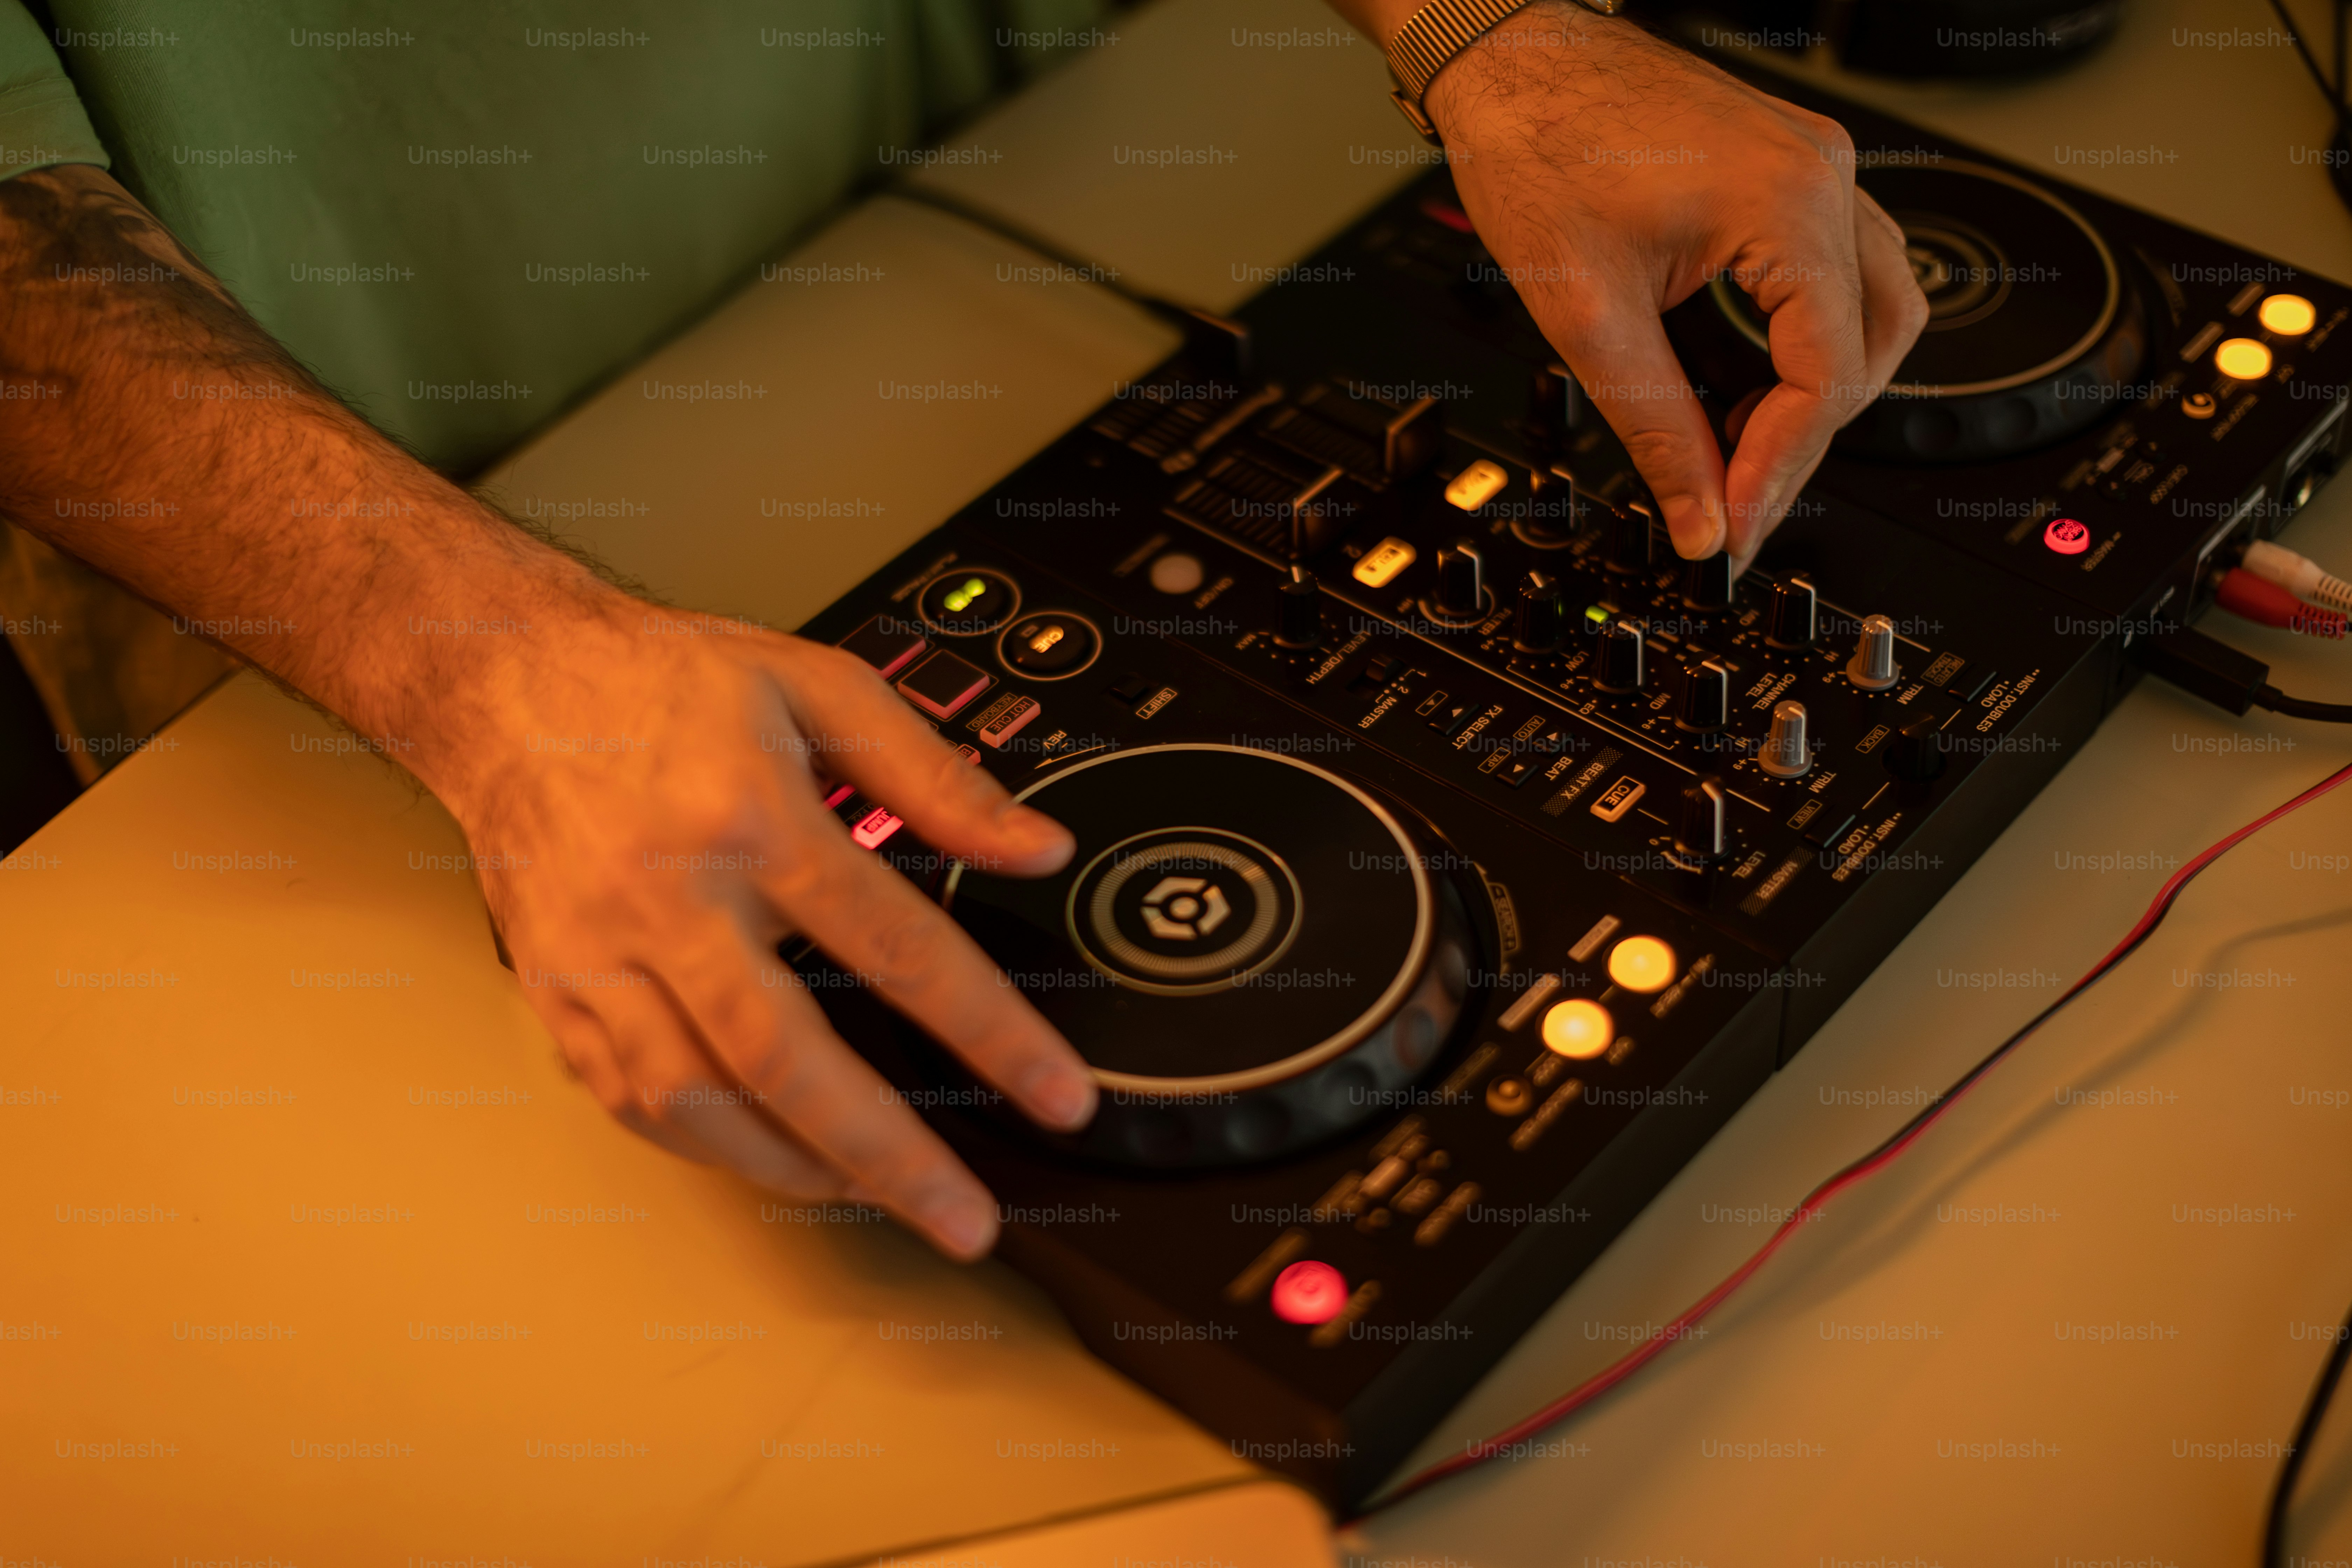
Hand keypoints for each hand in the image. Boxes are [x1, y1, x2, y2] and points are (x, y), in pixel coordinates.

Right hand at [423, 582, 1098, 1259]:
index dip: (988, 1033)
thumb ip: (936, 775)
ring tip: (875, 1192)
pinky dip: (707, 1146)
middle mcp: (670, 898)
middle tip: (966, 1221)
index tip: (1055, 1094)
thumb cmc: (664, 683)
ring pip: (697, 1103)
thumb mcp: (820, 688)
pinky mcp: (555, 989)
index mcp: (752, 818)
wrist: (509, 681)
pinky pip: (631, 1099)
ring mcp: (600, 954)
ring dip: (793, 1168)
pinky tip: (767, 1155)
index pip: (895, 947)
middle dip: (889, 1155)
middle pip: (788, 1061)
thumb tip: (1035, 846)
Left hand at [1422, 5, 1928, 564]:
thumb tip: (1700, 516)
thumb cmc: (1537, 147)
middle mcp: (1821, 177)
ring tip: (1739, 448)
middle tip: (1734, 502)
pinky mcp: (1791, 171)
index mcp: (1787, 204)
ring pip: (1875, 311)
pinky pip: (1840, 272)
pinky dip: (1808, 339)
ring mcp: (1815, 168)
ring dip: (1818, 391)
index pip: (1825, 378)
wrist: (1510, 63)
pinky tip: (1748, 380)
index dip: (1777, 472)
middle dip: (1805, 438)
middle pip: (1872, 348)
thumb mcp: (1588, 314)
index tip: (1731, 530)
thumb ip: (1657, 427)